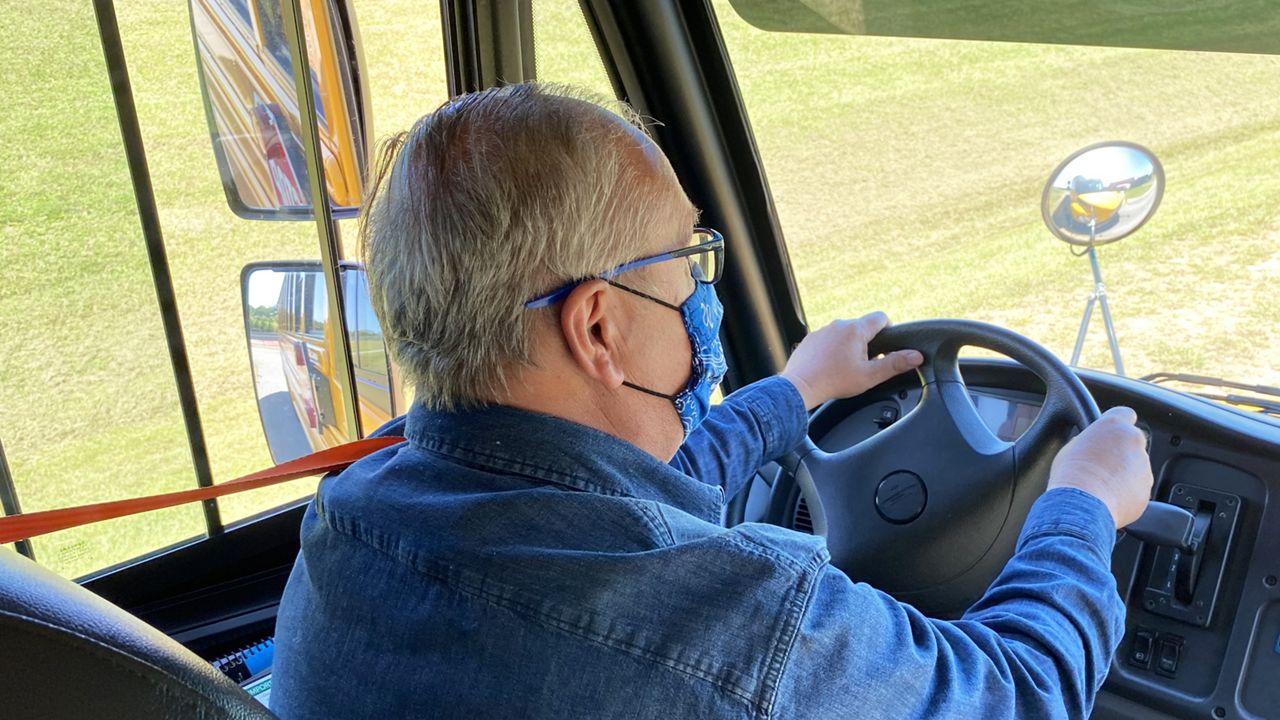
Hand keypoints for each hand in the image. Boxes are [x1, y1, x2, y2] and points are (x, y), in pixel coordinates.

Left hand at [779, 312, 923, 409]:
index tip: (886, 347)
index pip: (881, 317)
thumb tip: (916, 356)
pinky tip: (831, 366)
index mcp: (855, 329)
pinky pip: (828, 339)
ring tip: (847, 367)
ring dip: (849, 345)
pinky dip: (833, 349)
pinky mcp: (810, 339)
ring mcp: (822, 330)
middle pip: (862, 326)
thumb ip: (895, 364)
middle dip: (868, 342)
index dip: (888, 330)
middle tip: (867, 363)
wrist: (800, 386)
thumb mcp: (870, 376)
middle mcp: (838, 324)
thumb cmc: (834, 381)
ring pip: (844, 333)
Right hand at [1046, 406, 1153, 528]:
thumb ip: (1088, 440)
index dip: (1118, 424)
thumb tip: (1091, 445)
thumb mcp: (1071, 447)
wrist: (1083, 505)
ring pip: (1136, 467)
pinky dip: (1127, 492)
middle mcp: (1134, 442)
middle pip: (1132, 442)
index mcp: (1114, 426)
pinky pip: (1137, 488)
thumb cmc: (1072, 475)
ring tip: (1102, 484)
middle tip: (1101, 463)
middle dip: (1121, 452)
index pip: (1125, 413)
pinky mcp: (1147, 489)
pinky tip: (1108, 497)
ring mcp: (1144, 466)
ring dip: (1124, 473)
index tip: (1111, 433)